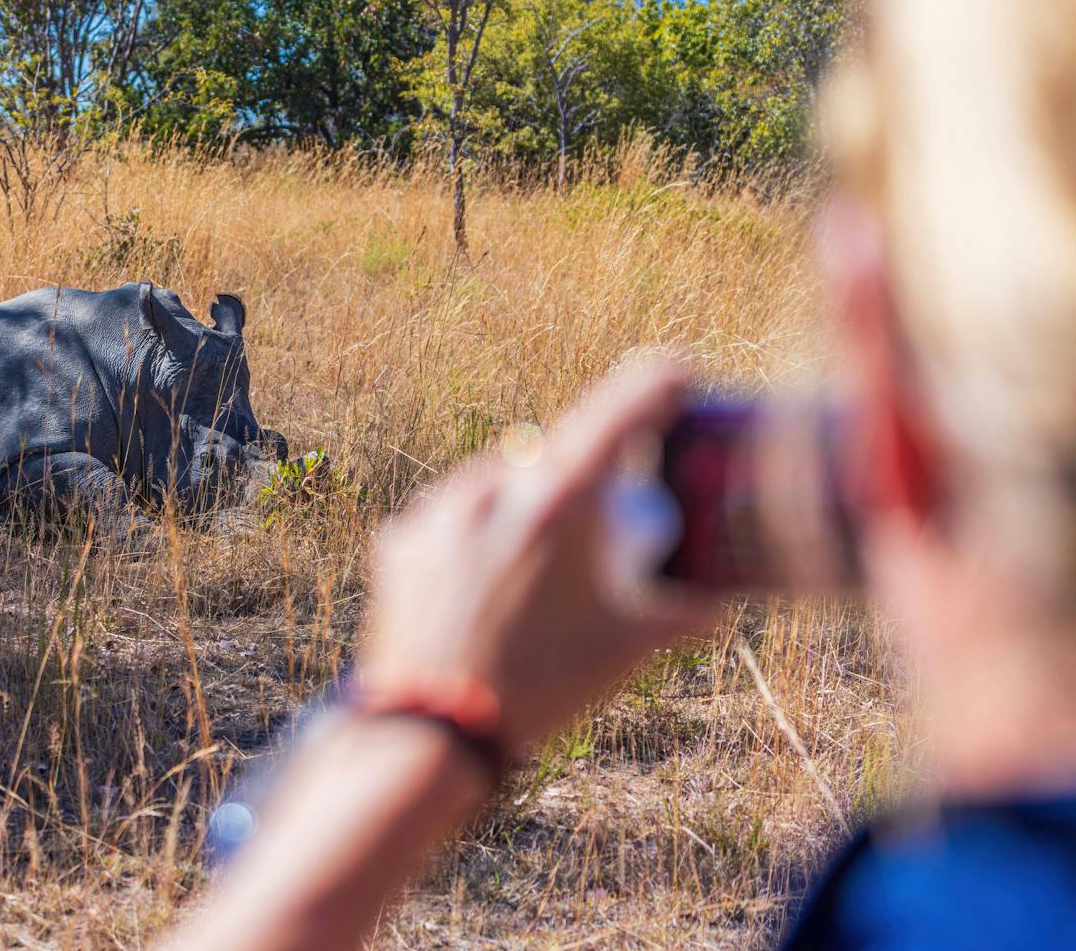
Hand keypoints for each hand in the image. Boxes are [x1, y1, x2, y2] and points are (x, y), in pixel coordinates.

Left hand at [360, 358, 717, 754]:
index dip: (662, 385)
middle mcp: (496, 482)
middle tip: (595, 537)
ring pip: (498, 484)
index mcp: (562, 494)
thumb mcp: (628, 648)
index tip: (679, 381)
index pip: (626, 402)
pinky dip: (473, 540)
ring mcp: (440, 508)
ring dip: (522, 510)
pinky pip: (449, 520)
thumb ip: (682, 613)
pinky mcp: (400, 538)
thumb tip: (716, 601)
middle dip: (582, 482)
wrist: (432, 735)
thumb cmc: (540, 687)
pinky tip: (481, 593)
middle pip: (556, 452)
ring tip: (529, 581)